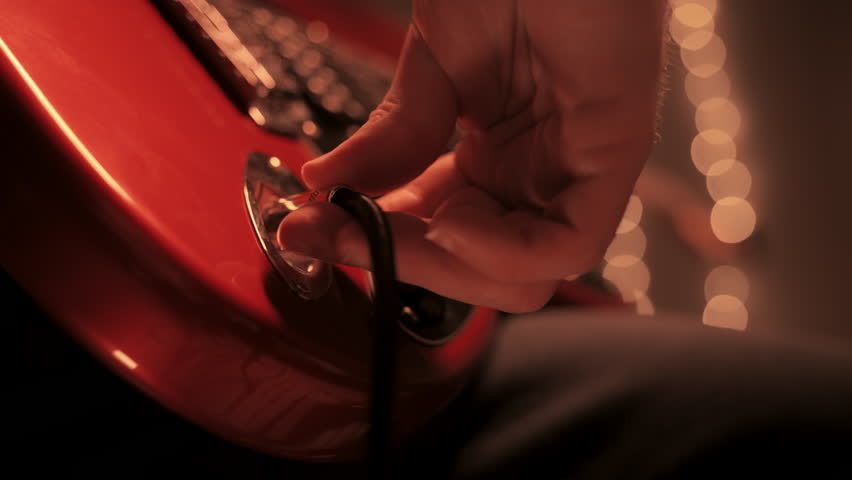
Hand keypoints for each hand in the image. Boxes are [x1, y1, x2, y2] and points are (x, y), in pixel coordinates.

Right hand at [279, 0, 668, 312]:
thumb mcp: (432, 64)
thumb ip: (392, 135)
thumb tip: (324, 185)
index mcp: (498, 156)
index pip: (437, 233)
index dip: (374, 243)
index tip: (308, 230)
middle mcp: (537, 172)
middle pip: (480, 272)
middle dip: (404, 263)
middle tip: (338, 233)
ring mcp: (577, 168)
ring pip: (524, 277)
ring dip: (445, 267)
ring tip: (394, 223)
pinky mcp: (615, 150)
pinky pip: (569, 244)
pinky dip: (502, 254)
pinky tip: (452, 224)